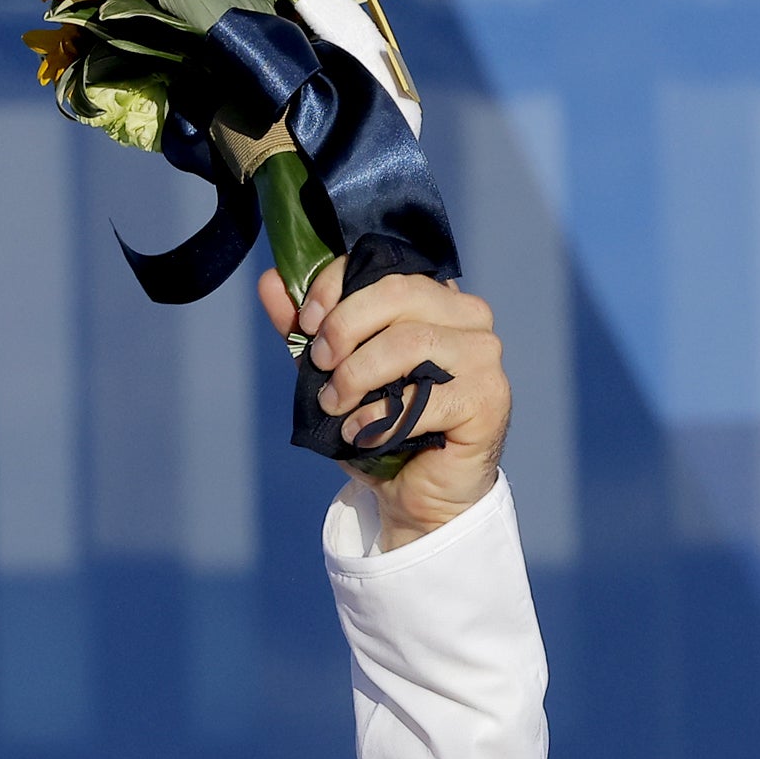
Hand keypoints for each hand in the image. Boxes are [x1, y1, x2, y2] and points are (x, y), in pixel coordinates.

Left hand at [261, 259, 508, 550]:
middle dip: (344, 329)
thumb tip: (271, 282)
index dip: (336, 286)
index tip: (308, 323)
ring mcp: (483, 356)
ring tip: (335, 405)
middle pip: (398, 294)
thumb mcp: (332, 373)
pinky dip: (379, 418)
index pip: (386, 267)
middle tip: (320, 365)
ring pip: (409, 342)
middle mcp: (467, 317)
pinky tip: (361, 433)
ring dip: (356, 377)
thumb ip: (306, 330)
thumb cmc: (379, 425)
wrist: (413, 492)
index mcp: (433, 299)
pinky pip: (424, 398)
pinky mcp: (488, 399)